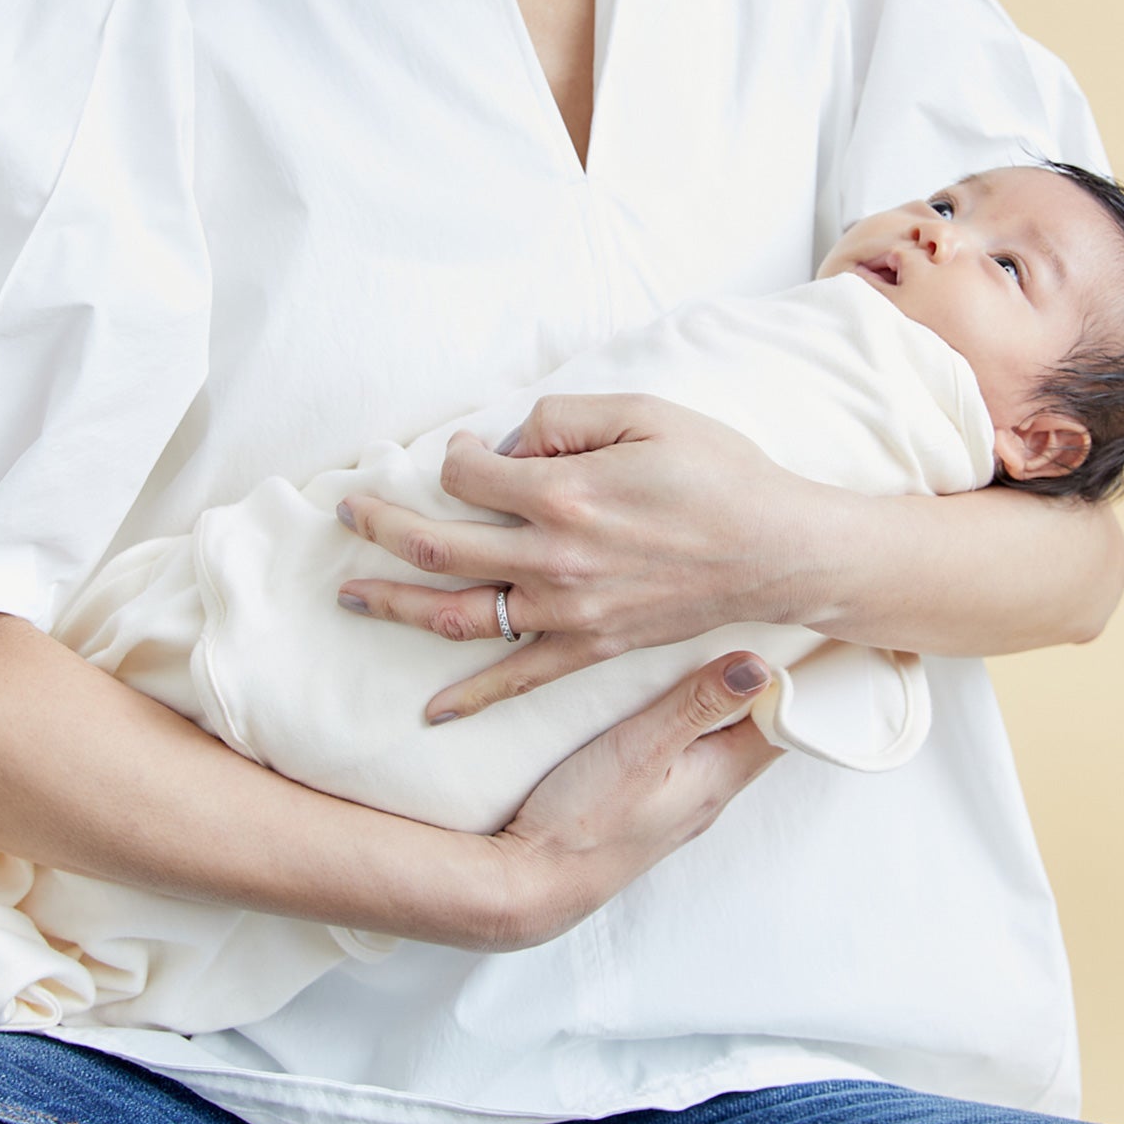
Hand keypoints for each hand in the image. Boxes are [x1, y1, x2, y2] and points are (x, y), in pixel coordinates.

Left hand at [333, 394, 820, 721]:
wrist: (777, 550)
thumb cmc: (718, 473)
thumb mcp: (645, 413)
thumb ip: (565, 419)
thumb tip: (508, 440)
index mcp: (564, 494)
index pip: (468, 474)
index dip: (453, 457)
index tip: (461, 452)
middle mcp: (554, 558)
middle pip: (438, 545)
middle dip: (380, 526)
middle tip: (347, 513)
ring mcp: (568, 611)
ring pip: (460, 614)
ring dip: (398, 605)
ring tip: (352, 595)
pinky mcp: (590, 647)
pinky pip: (517, 679)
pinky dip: (470, 697)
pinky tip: (430, 710)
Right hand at [481, 650, 783, 947]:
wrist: (534, 884)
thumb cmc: (586, 820)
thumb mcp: (643, 749)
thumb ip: (698, 705)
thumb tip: (759, 665)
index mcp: (721, 777)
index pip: (784, 726)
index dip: (794, 683)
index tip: (795, 639)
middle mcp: (711, 795)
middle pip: (758, 733)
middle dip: (765, 689)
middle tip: (764, 635)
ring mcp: (683, 805)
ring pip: (723, 747)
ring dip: (727, 708)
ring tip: (721, 660)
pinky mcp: (652, 808)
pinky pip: (691, 759)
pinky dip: (695, 728)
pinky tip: (672, 711)